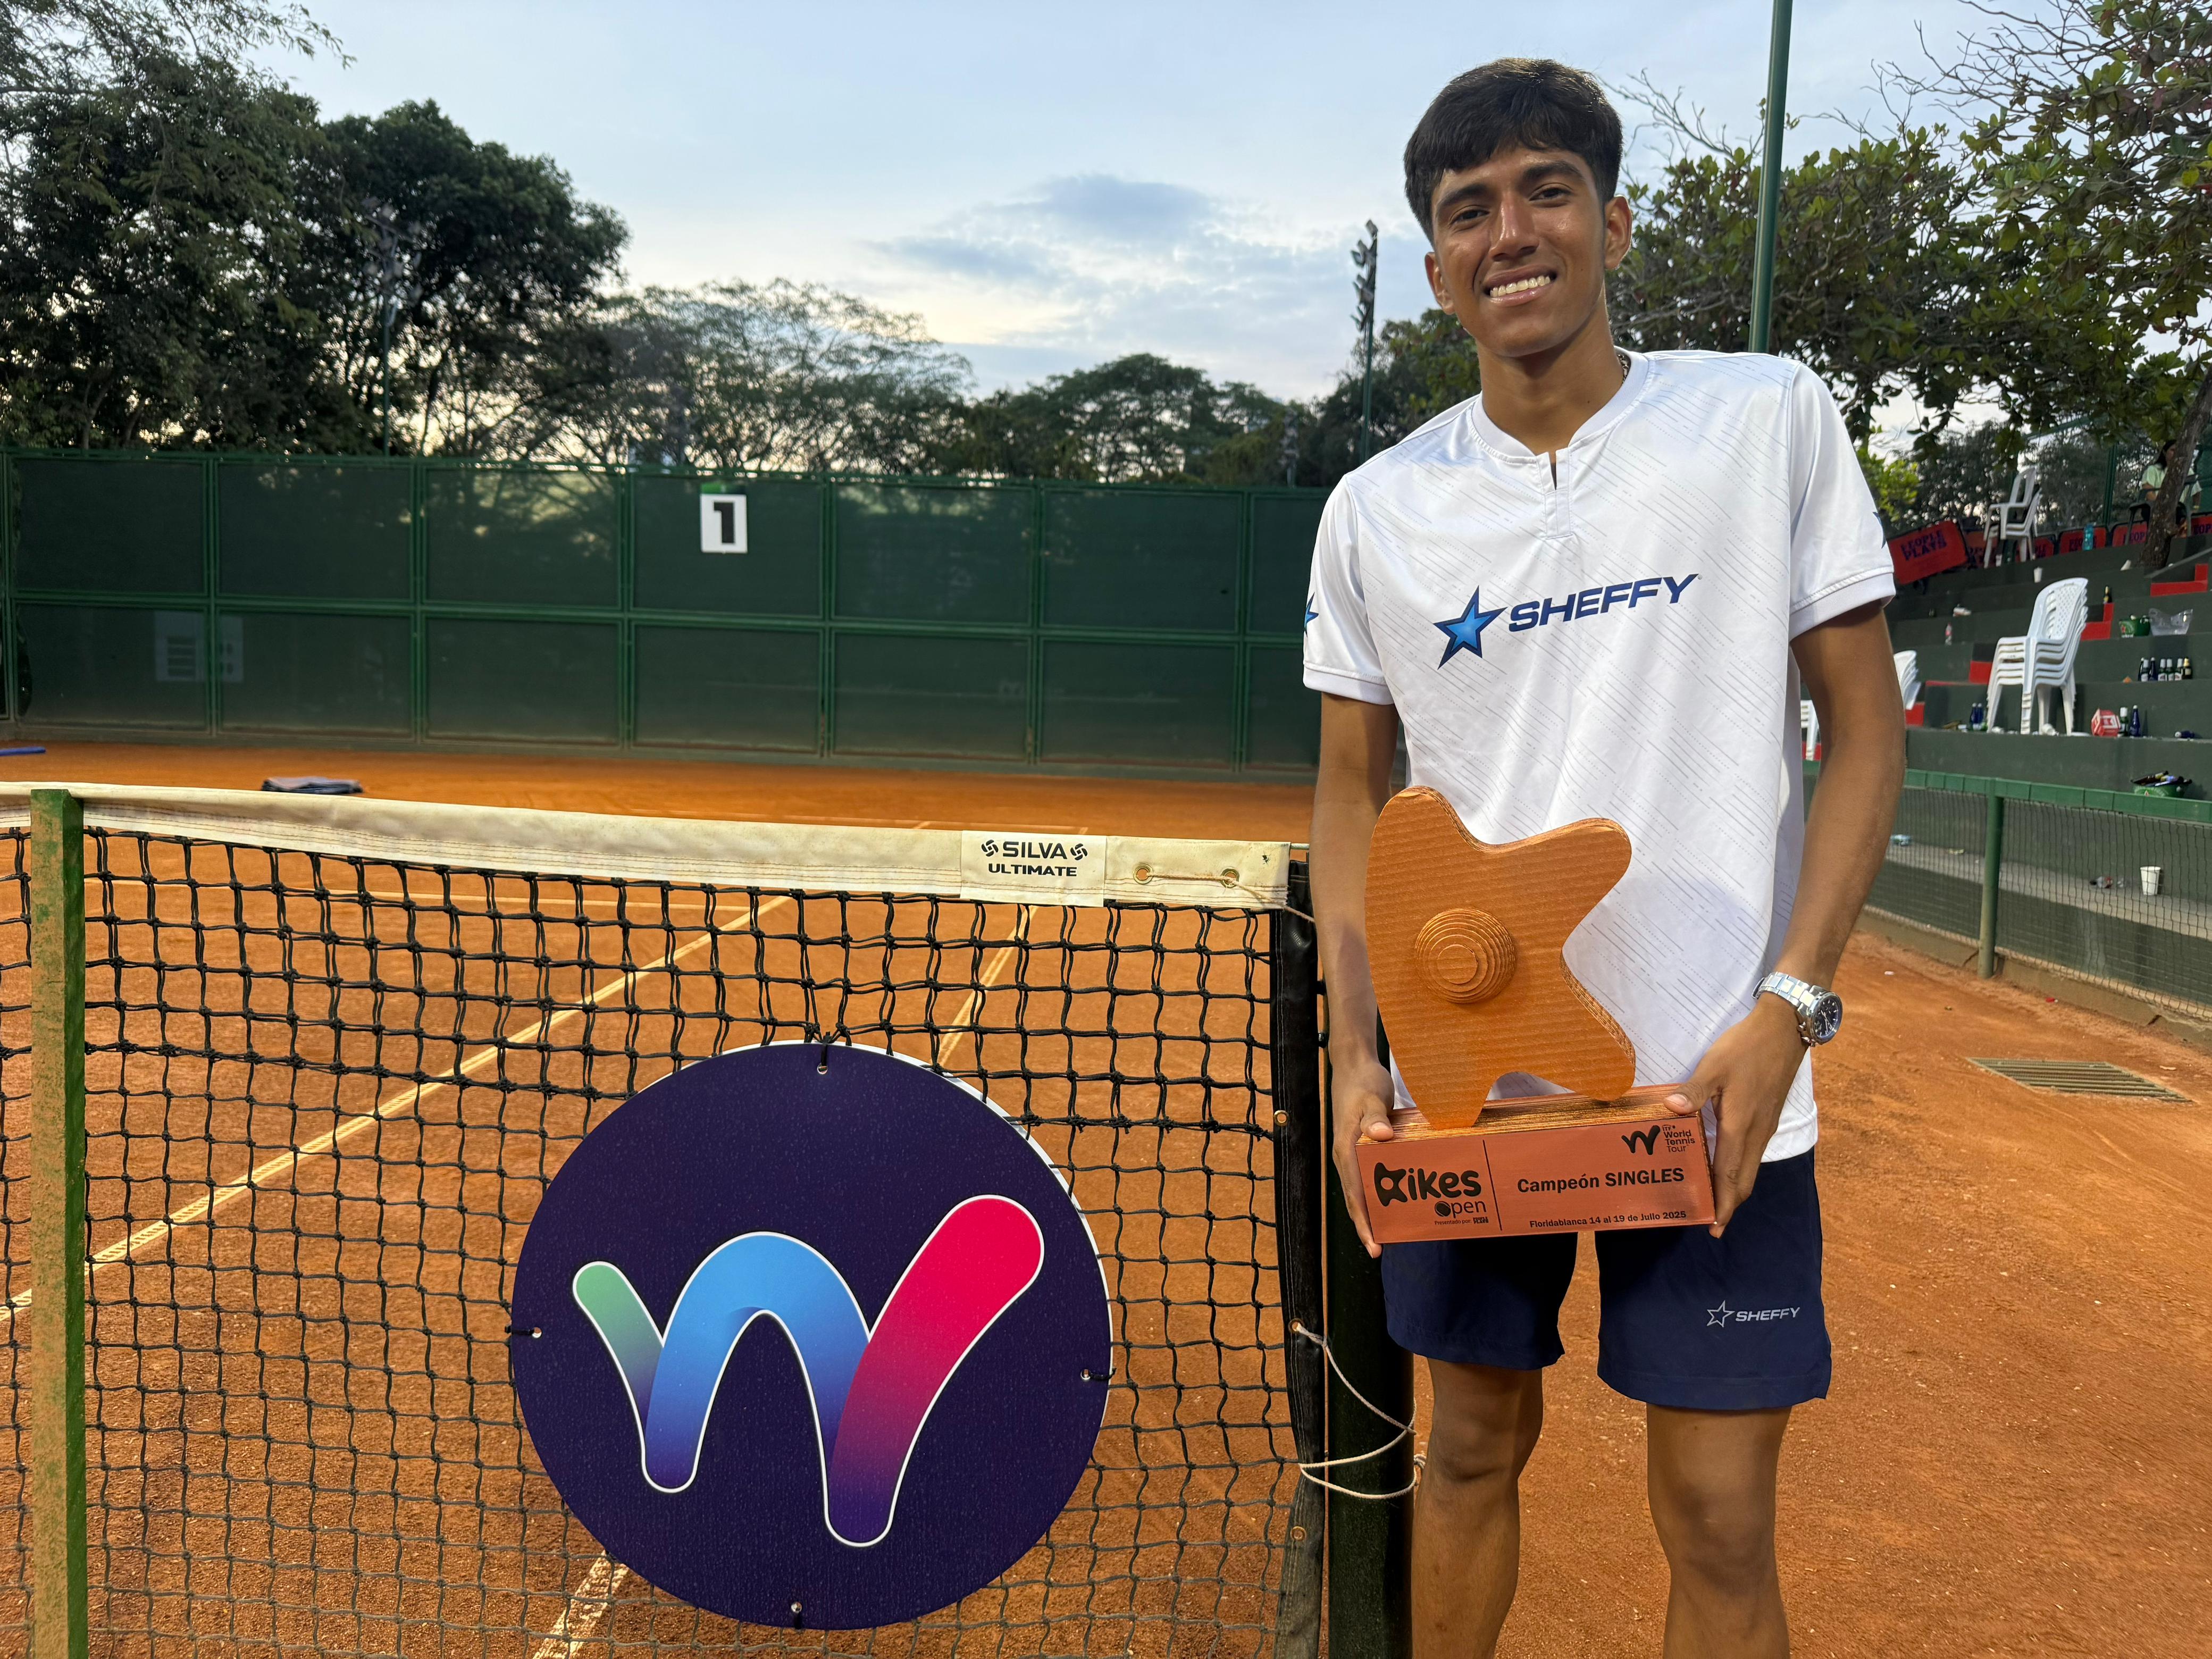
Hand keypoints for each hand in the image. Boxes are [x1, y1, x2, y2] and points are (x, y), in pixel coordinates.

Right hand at [1331, 1054, 1395, 1257]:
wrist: (1354, 1066)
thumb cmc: (1362, 1083)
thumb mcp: (1371, 1098)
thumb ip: (1375, 1116)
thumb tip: (1379, 1136)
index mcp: (1346, 1150)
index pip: (1353, 1195)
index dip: (1363, 1222)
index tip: (1374, 1246)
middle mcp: (1346, 1156)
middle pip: (1355, 1198)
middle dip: (1366, 1225)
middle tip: (1381, 1248)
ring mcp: (1352, 1152)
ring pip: (1360, 1190)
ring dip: (1372, 1211)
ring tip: (1390, 1230)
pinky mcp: (1361, 1145)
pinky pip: (1368, 1176)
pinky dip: (1377, 1192)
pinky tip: (1394, 1198)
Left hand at [1664, 997, 1806, 1236]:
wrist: (1784, 1031)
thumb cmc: (1746, 1048)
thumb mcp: (1714, 1065)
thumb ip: (1694, 1091)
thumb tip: (1671, 1109)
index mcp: (1740, 1125)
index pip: (1729, 1175)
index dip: (1722, 1203)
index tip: (1714, 1226)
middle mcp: (1756, 1133)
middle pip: (1744, 1180)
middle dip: (1729, 1204)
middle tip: (1711, 1222)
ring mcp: (1765, 1126)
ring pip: (1751, 1168)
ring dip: (1734, 1188)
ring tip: (1716, 1200)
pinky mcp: (1769, 1117)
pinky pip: (1754, 1154)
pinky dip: (1741, 1169)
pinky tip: (1726, 1165)